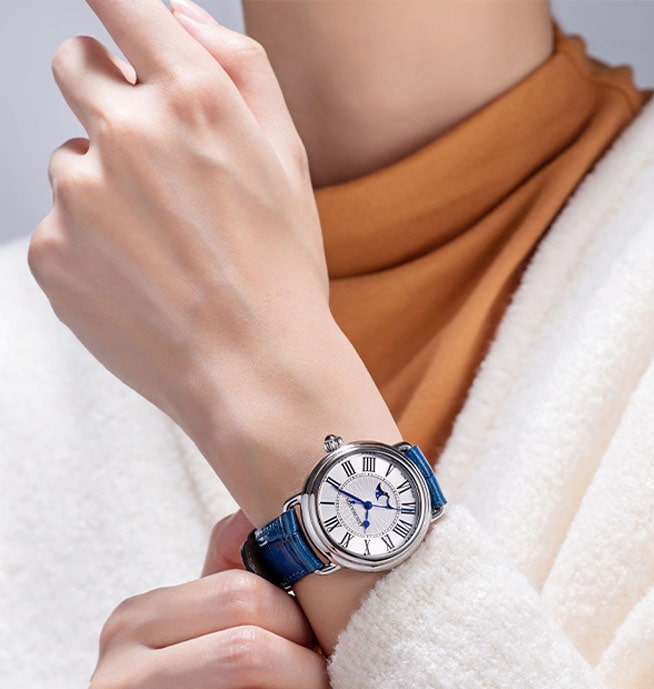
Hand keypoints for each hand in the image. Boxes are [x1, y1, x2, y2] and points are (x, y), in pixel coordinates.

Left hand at [28, 1, 398, 518]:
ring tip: (158, 246)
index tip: (110, 18)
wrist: (254, 373)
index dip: (113, 8)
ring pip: (68, 159)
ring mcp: (78, 196)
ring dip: (102, 184)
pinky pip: (57, 225)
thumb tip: (176, 15)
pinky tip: (139, 281)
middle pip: (72, 63)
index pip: (119, 4)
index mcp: (190, 99)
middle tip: (145, 153)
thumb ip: (238, 67)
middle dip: (102, 90)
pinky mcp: (51, 253)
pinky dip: (89, 246)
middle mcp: (125, 134)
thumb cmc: (280, 271)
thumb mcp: (288, 157)